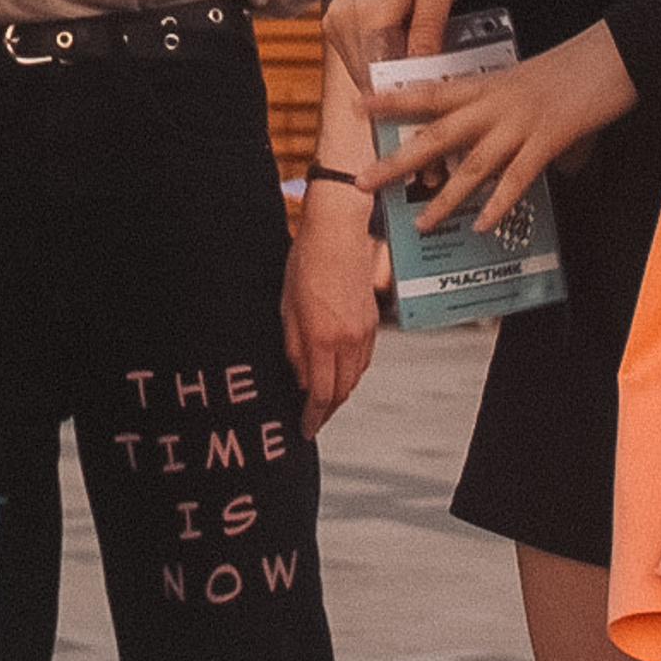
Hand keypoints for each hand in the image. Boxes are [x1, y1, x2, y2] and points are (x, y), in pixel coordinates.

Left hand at [281, 190, 380, 438]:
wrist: (338, 232)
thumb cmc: (306, 261)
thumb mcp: (287, 307)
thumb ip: (295, 347)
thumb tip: (301, 377)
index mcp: (323, 338)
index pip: (321, 394)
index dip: (313, 416)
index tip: (305, 428)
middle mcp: (348, 340)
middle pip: (342, 391)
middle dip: (327, 409)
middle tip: (313, 417)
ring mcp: (364, 331)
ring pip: (355, 377)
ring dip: (340, 391)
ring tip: (324, 398)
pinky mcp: (373, 321)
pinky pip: (364, 359)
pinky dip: (352, 372)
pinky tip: (340, 370)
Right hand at [321, 0, 457, 92]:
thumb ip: (429, 33)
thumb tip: (424, 78)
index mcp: (368, 13)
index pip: (384, 78)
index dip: (409, 100)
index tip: (435, 113)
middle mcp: (342, 22)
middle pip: (371, 83)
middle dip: (403, 96)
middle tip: (435, 102)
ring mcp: (335, 25)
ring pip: (364, 76)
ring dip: (392, 84)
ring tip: (426, 82)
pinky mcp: (337, 26)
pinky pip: (360, 61)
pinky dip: (384, 69)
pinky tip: (408, 63)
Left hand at [363, 21, 634, 234]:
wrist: (615, 52)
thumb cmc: (572, 67)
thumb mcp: (526, 83)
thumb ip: (506, 114)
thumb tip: (504, 152)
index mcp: (487, 85)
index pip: (429, 91)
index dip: (392, 99)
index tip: (358, 106)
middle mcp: (495, 104)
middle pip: (436, 134)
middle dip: (398, 161)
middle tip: (363, 181)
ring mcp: (520, 123)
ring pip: (471, 165)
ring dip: (443, 197)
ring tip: (419, 224)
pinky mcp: (549, 140)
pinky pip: (518, 178)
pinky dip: (498, 203)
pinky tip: (480, 224)